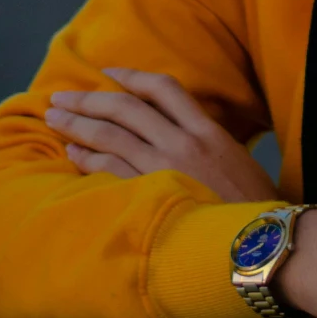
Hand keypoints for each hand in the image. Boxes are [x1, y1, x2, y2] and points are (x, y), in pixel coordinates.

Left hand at [45, 69, 276, 204]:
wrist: (262, 244)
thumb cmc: (253, 208)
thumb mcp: (235, 161)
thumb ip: (204, 143)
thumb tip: (171, 134)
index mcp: (207, 130)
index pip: (164, 88)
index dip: (132, 76)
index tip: (107, 72)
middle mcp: (183, 142)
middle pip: (126, 108)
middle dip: (89, 100)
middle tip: (59, 96)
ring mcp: (165, 169)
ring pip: (111, 136)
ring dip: (78, 125)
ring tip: (55, 119)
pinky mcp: (150, 197)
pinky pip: (111, 170)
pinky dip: (88, 158)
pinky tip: (73, 154)